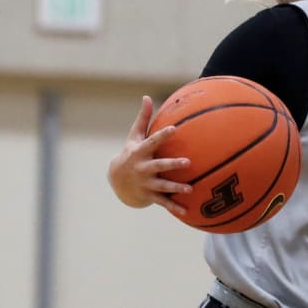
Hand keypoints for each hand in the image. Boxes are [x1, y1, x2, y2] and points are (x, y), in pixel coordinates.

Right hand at [107, 95, 191, 214]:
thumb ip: (143, 118)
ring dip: (176, 187)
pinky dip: (174, 207)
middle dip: (172, 164)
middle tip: (188, 162)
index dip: (163, 135)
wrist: (117, 181)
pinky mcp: (149, 195)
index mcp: (140, 152)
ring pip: (162, 186)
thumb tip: (147, 96)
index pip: (152, 142)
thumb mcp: (134, 136)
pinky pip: (163, 202)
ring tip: (190, 188)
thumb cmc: (131, 153)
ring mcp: (146, 183)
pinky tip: (186, 210)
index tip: (175, 128)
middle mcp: (143, 168)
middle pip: (159, 166)